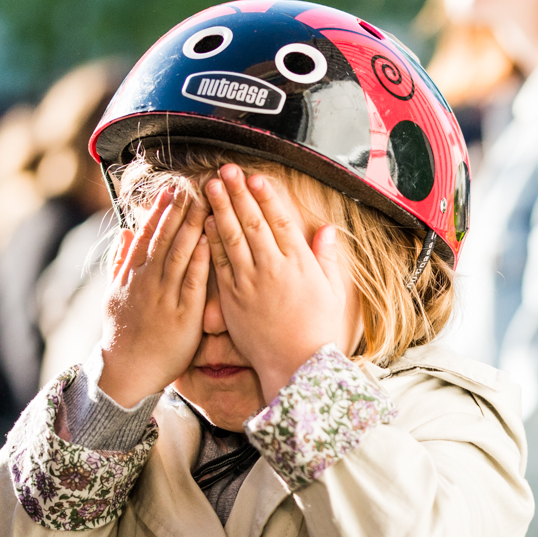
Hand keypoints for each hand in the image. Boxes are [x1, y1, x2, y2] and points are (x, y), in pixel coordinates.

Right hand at [97, 185, 211, 406]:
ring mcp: (164, 297)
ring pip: (178, 254)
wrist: (127, 371)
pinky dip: (200, 259)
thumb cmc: (123, 333)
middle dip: (178, 210)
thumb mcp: (113, 293)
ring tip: (204, 202)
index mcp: (131, 274)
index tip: (172, 189)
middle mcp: (146, 281)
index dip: (160, 210)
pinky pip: (192, 281)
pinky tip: (210, 240)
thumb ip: (120, 261)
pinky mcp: (182, 315)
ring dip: (191, 226)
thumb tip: (124, 231)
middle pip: (163, 238)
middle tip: (192, 184)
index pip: (147, 235)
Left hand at [202, 165, 352, 403]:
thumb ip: (327, 259)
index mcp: (300, 264)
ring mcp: (251, 283)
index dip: (267, 197)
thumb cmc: (318, 332)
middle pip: (252, 222)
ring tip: (210, 187)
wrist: (297, 366)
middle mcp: (274, 268)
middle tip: (226, 170)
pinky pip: (220, 264)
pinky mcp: (233, 300)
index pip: (280, 221)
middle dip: (238, 193)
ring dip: (220, 209)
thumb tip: (328, 230)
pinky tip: (204, 223)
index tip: (256, 177)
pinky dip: (211, 242)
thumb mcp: (333, 292)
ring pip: (232, 238)